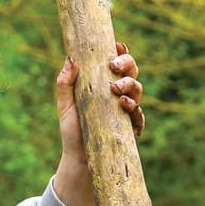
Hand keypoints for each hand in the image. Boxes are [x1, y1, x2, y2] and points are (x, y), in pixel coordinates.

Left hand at [52, 41, 143, 205]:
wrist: (79, 160)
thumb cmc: (73, 131)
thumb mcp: (65, 105)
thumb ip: (65, 83)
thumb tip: (70, 59)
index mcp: (104, 85)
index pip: (117, 64)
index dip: (120, 52)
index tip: (116, 45)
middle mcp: (118, 95)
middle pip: (132, 72)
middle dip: (126, 64)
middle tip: (113, 66)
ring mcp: (127, 111)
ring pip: (138, 90)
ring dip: (130, 85)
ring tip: (116, 89)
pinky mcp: (131, 129)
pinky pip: (139, 116)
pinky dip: (135, 109)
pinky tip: (125, 106)